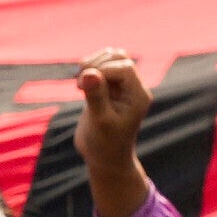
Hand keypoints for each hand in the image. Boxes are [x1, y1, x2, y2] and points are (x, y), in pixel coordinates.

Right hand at [73, 51, 151, 216]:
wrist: (105, 159)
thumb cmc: (105, 145)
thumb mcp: (99, 121)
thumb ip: (96, 96)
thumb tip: (89, 73)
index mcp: (138, 95)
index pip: (123, 67)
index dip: (102, 70)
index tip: (84, 87)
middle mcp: (133, 88)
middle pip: (118, 57)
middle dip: (96, 63)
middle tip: (79, 84)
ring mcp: (121, 87)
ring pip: (110, 57)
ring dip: (92, 63)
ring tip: (79, 82)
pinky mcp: (109, 88)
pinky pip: (102, 66)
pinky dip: (89, 69)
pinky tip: (80, 84)